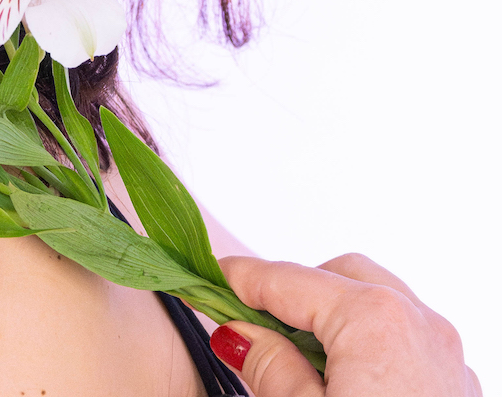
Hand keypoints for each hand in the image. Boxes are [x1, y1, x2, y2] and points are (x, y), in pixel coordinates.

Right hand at [208, 254, 480, 396]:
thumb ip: (267, 365)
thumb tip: (239, 333)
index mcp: (375, 319)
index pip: (286, 278)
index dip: (237, 279)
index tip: (203, 281)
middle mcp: (420, 325)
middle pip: (340, 276)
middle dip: (292, 292)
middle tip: (247, 324)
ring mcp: (448, 360)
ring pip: (380, 304)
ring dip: (333, 317)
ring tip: (291, 359)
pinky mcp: (458, 393)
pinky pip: (407, 342)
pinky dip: (367, 346)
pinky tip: (340, 386)